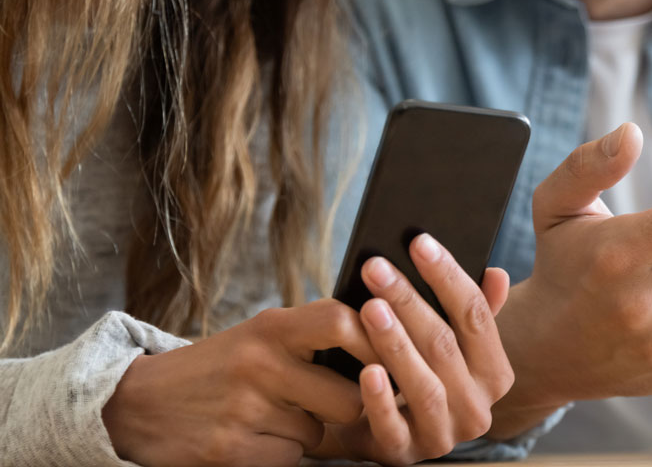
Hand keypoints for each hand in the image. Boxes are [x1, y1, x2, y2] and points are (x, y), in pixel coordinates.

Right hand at [102, 299, 379, 465]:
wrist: (139, 402)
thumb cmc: (218, 366)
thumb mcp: (260, 334)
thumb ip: (312, 336)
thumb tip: (385, 347)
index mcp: (271, 327)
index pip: (342, 322)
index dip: (375, 341)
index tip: (388, 356)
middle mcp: (261, 364)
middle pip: (349, 398)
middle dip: (348, 407)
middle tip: (327, 401)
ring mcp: (246, 410)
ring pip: (319, 433)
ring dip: (307, 431)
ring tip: (271, 413)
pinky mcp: (233, 451)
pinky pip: (291, 458)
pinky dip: (280, 453)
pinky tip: (252, 435)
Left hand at [315, 233, 513, 465]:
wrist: (384, 430)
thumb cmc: (420, 371)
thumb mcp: (450, 343)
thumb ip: (474, 312)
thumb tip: (496, 274)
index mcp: (495, 374)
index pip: (477, 316)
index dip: (448, 276)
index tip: (419, 242)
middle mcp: (477, 408)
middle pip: (445, 344)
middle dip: (409, 300)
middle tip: (377, 266)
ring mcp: (442, 434)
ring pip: (423, 384)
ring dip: (396, 342)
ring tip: (370, 306)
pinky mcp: (404, 454)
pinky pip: (392, 426)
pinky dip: (380, 398)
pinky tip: (365, 369)